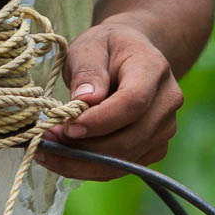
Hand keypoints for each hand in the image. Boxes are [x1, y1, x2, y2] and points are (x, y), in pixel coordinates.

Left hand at [37, 21, 183, 180]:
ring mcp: (165, 128)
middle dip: (85, 147)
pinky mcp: (155, 148)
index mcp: (153, 68)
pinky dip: (90, 168)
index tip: (67, 126)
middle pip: (130, 138)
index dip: (101, 120)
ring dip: (83, 162)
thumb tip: (84, 101)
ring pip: (125, 160)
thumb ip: (87, 70)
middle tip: (47, 140)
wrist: (131, 54)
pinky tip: (64, 157)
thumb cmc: (106, 48)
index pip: (134, 101)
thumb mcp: (89, 47)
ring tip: (49, 150)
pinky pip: (121, 167)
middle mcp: (167, 101)